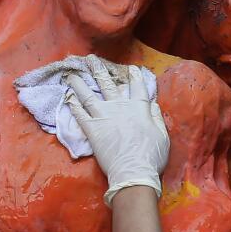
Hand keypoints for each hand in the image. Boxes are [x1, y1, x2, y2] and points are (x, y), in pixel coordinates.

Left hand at [67, 59, 169, 206]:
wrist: (133, 173)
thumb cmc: (152, 156)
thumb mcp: (162, 135)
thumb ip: (156, 117)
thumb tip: (152, 103)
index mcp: (139, 108)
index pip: (137, 87)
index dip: (135, 77)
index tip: (131, 68)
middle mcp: (119, 107)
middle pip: (107, 84)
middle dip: (98, 69)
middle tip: (90, 58)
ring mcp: (103, 117)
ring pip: (88, 95)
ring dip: (79, 83)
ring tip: (71, 73)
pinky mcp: (92, 130)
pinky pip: (80, 115)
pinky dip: (73, 105)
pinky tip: (67, 97)